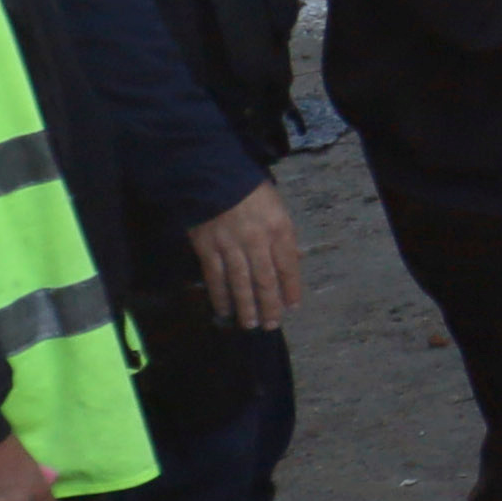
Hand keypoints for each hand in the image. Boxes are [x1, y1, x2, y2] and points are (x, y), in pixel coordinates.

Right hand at [185, 182, 303, 330]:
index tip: (292, 307)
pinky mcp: (206, 247)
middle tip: (272, 324)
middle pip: (265, 280)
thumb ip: (285, 236)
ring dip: (246, 307)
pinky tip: (223, 310)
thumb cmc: (250, 190)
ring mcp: (230, 246)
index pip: (288, 266)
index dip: (291, 289)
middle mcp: (257, 241)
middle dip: (270, 305)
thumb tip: (295, 261)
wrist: (212, 176)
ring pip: (241, 283)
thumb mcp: (277, 207)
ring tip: (250, 324)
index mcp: (279, 228)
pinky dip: (220, 296)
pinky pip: (214, 277)